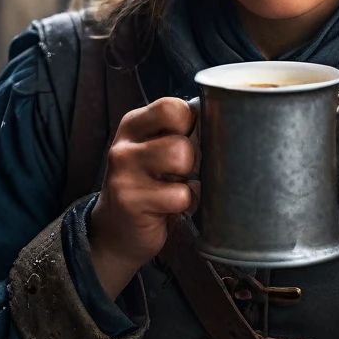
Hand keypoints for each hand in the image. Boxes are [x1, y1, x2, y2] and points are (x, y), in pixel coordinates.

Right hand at [87, 97, 198, 299]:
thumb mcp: (155, 150)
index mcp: (134, 125)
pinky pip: (180, 196)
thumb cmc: (148, 186)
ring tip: (179, 186)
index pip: (172, 107)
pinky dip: (187, 203)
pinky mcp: (131, 202)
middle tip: (184, 172)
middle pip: (182, 138)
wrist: (116, 231)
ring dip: (189, 179)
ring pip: (181, 159)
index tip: (191, 140)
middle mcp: (124, 145)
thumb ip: (178, 133)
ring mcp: (124, 174)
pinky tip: (175, 207)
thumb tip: (222, 120)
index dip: (193, 123)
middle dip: (194, 158)